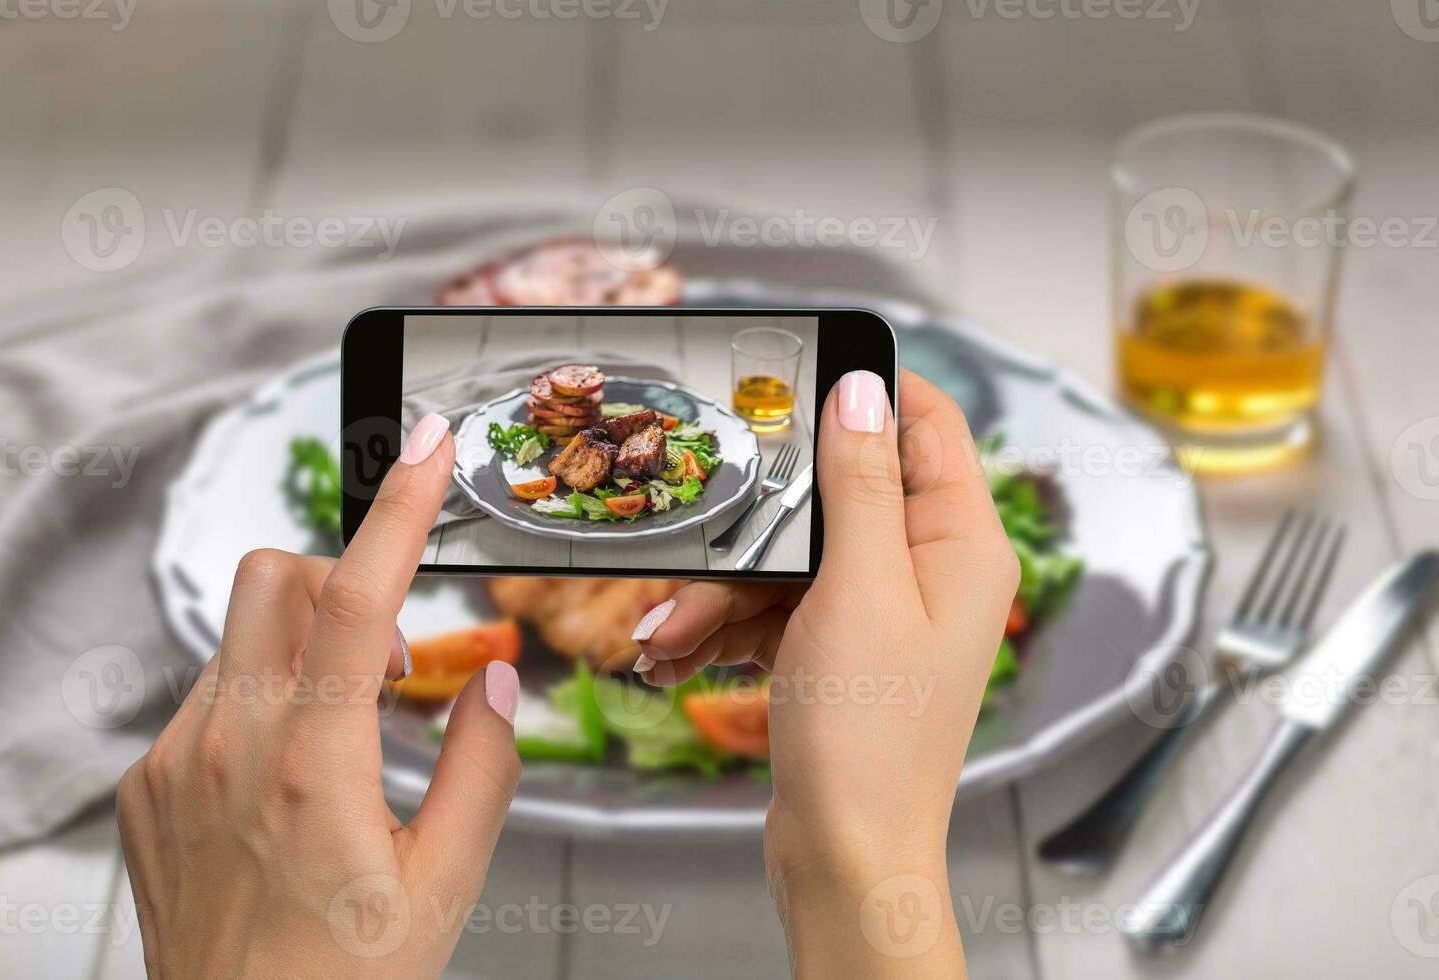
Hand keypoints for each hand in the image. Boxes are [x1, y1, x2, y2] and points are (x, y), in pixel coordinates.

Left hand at [116, 413, 519, 977]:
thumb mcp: (446, 884)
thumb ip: (482, 766)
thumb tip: (489, 678)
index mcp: (314, 767)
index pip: (361, 598)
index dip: (400, 506)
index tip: (427, 445)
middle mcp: (226, 748)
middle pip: (276, 578)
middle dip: (342, 583)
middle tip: (388, 660)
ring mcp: (172, 764)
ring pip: (240, 636)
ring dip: (304, 650)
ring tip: (341, 738)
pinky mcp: (142, 786)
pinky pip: (205, 696)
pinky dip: (259, 702)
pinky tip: (284, 780)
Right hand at [630, 370, 1018, 975]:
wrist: (844, 857)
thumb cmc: (871, 737)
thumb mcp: (859, 589)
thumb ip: (861, 483)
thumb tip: (862, 389)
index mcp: (960, 543)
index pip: (927, 423)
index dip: (865, 389)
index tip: (792, 374)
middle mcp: (928, 569)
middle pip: (836, 494)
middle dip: (757, 523)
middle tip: (700, 534)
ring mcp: (880, 611)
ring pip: (790, 557)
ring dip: (722, 590)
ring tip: (664, 631)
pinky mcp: (837, 648)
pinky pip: (774, 608)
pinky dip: (724, 626)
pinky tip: (676, 652)